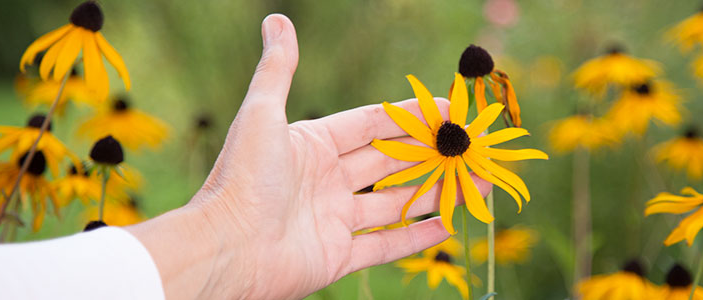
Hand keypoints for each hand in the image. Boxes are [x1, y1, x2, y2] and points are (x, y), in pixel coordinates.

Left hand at [125, 14, 490, 298]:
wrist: (226, 249)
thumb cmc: (242, 178)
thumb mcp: (261, 113)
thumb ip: (278, 69)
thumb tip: (278, 19)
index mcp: (313, 145)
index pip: (372, 124)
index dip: (410, 117)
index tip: (449, 110)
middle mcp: (327, 180)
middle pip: (390, 162)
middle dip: (431, 155)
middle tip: (471, 148)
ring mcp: (334, 219)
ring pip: (395, 203)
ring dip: (436, 193)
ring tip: (476, 183)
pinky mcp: (338, 257)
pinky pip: (385, 245)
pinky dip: (417, 238)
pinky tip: (449, 224)